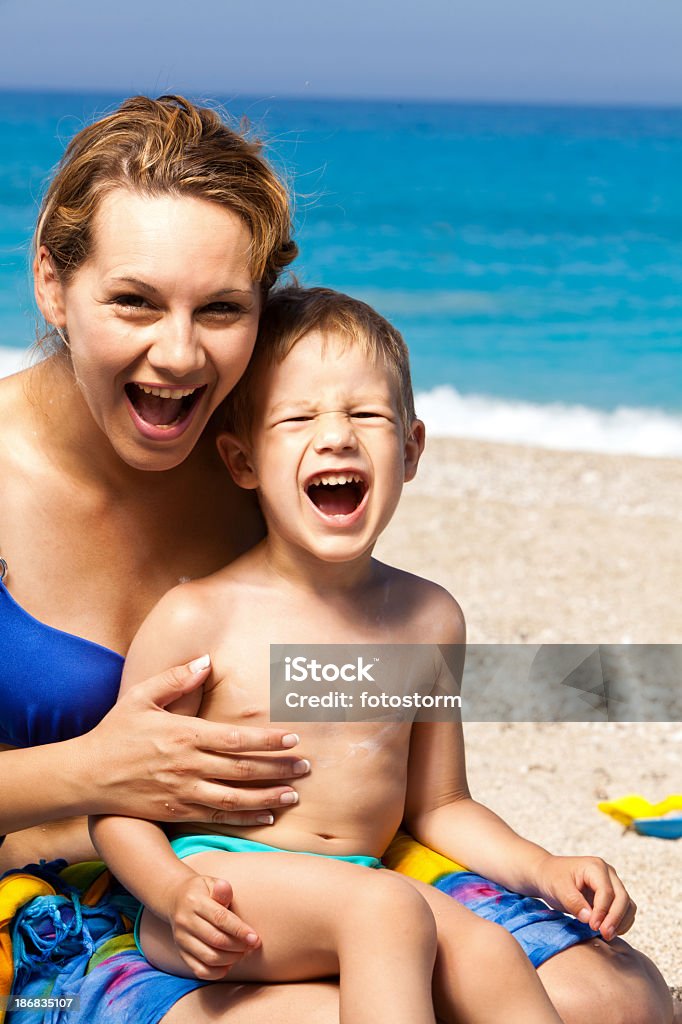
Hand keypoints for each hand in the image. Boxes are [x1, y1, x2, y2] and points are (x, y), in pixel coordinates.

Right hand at [81, 658, 307, 823]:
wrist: (85, 776)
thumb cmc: (115, 732)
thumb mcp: (141, 696)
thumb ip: (176, 678)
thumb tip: (206, 661)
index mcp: (185, 734)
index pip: (237, 738)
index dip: (269, 740)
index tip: (293, 738)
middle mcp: (189, 765)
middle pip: (244, 769)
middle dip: (280, 768)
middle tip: (307, 767)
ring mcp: (184, 792)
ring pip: (236, 797)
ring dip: (269, 797)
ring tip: (295, 795)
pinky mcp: (177, 812)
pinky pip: (218, 816)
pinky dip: (245, 818)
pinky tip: (266, 816)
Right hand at [167, 873, 259, 979]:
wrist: (176, 899)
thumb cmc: (203, 891)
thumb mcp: (211, 884)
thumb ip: (221, 890)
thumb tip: (224, 887)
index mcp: (194, 901)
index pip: (220, 918)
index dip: (239, 930)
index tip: (255, 938)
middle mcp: (185, 921)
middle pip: (215, 940)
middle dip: (238, 946)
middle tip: (252, 945)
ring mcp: (181, 939)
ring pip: (209, 957)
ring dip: (230, 959)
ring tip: (242, 952)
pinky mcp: (181, 953)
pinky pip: (200, 970)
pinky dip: (217, 972)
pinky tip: (228, 964)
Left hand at [534, 853, 636, 940]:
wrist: (547, 874)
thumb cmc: (551, 877)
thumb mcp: (557, 888)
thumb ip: (573, 902)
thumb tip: (590, 919)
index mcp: (595, 867)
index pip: (607, 892)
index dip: (602, 911)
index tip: (593, 927)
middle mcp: (608, 874)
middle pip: (622, 898)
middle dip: (615, 918)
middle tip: (605, 935)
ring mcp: (612, 884)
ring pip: (627, 905)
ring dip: (621, 922)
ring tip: (607, 935)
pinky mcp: (612, 896)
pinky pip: (625, 911)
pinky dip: (621, 923)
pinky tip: (609, 932)